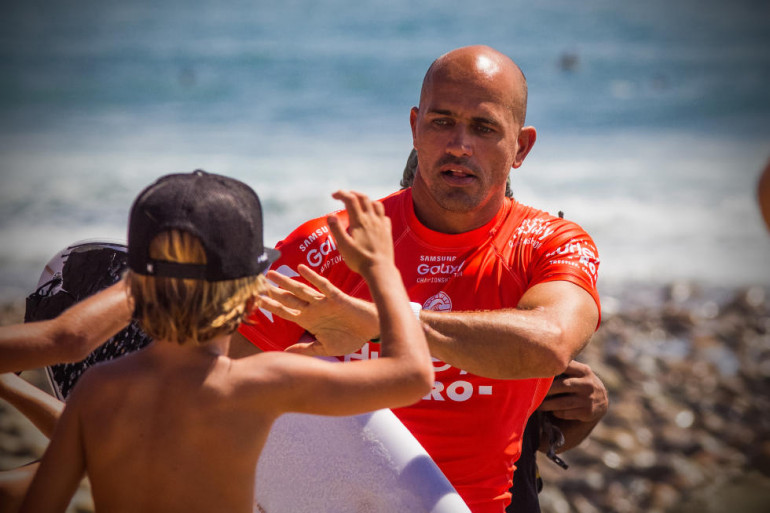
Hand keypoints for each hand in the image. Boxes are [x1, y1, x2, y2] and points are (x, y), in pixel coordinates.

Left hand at [260, 264, 377, 355]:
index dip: (271, 306)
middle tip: (257, 283)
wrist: (371, 332)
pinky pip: (323, 286)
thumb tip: (286, 352)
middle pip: (289, 298)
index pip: (285, 312)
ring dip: (286, 282)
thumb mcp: (325, 349)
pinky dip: (312, 278)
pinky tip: (301, 269)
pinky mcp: (337, 298)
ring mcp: (324, 302)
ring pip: (301, 290)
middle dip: (274, 291)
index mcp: (309, 320)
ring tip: (272, 274)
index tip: (256, 301)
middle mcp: (313, 309)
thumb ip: (306, 349)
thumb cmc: (350, 338)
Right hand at [327, 190, 393, 276]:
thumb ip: (336, 229)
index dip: (341, 194)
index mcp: (360, 222)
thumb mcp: (343, 246)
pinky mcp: (387, 232)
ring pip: (376, 204)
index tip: (333, 196)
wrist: (380, 270)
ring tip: (359, 204)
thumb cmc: (360, 260)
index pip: (350, 199)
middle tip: (344, 196)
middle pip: (364, 198)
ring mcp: (381, 225)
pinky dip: (377, 212)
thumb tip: (330, 215)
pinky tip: (373, 218)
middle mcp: (372, 220)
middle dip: (353, 194)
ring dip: (366, 200)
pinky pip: (384, 216)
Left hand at [539, 360, 607, 422]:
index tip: (535, 373)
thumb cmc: (580, 382)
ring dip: (548, 404)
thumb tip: (535, 364)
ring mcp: (588, 399)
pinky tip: (551, 410)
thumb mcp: (577, 372)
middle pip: (562, 385)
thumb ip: (563, 367)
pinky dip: (556, 412)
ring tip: (536, 404)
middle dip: (546, 390)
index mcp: (583, 370)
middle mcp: (587, 384)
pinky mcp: (587, 412)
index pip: (565, 366)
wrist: (601, 401)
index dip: (549, 370)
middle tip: (533, 392)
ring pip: (563, 402)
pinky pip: (567, 413)